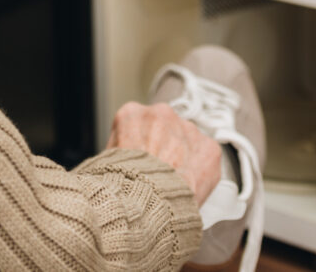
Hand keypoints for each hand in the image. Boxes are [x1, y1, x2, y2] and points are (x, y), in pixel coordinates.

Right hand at [107, 102, 221, 204]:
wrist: (146, 202)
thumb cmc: (123, 186)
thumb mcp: (106, 161)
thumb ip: (120, 149)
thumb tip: (125, 158)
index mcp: (131, 114)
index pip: (136, 126)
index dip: (138, 147)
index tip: (140, 161)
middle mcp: (161, 114)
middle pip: (164, 130)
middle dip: (163, 148)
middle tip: (157, 174)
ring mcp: (188, 129)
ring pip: (186, 141)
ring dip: (182, 158)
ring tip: (172, 184)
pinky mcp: (209, 147)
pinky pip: (205, 156)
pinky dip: (199, 171)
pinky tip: (187, 186)